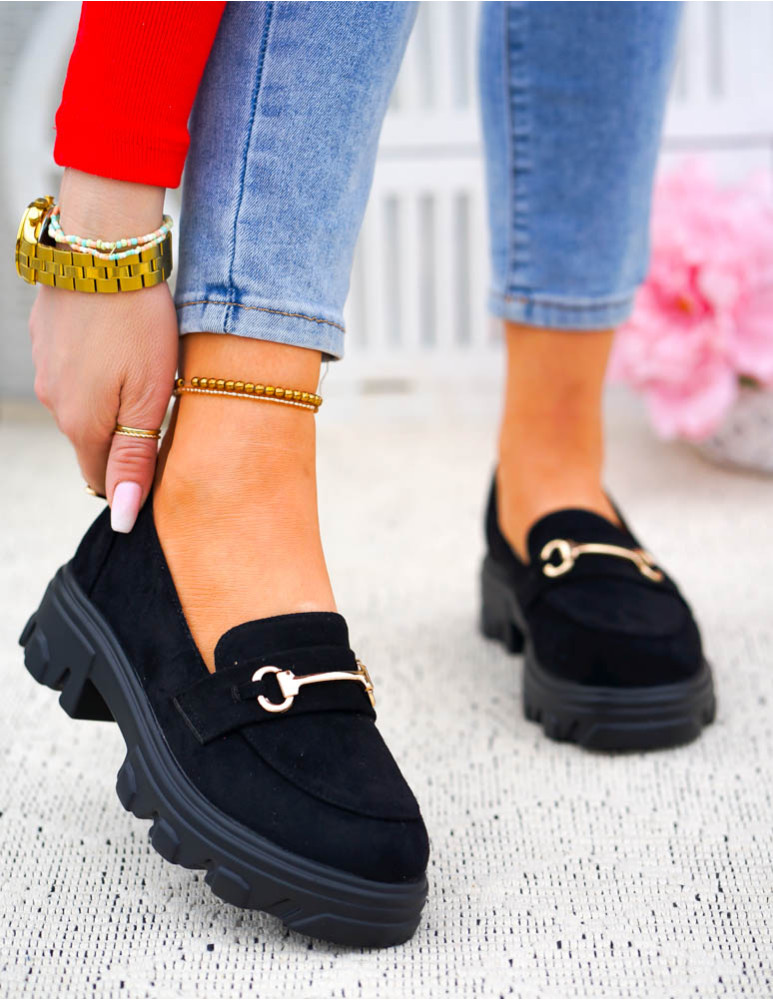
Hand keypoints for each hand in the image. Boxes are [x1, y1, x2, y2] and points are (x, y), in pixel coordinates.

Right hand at [28, 169, 178, 531]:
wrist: (104, 248)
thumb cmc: (139, 325)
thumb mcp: (150, 399)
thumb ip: (135, 460)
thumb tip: (121, 517)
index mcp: (84, 426)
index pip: (102, 480)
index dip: (131, 481)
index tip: (161, 463)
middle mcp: (56, 403)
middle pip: (94, 443)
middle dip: (125, 440)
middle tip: (164, 413)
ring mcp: (47, 369)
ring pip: (84, 406)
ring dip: (112, 402)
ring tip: (146, 374)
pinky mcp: (46, 338)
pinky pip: (74, 372)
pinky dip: (97, 370)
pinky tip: (121, 347)